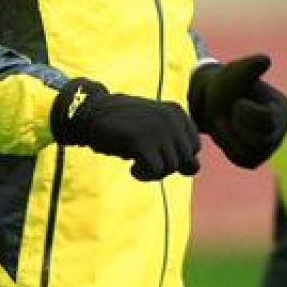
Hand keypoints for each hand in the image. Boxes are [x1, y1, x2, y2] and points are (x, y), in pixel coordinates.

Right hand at [51, 78, 200, 180]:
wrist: (91, 113)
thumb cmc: (123, 125)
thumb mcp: (154, 130)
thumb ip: (176, 146)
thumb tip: (194, 169)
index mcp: (177, 112)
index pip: (195, 147)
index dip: (176, 157)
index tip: (155, 153)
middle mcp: (171, 118)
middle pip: (186, 159)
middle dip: (167, 167)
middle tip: (146, 162)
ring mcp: (157, 128)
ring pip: (171, 167)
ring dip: (153, 173)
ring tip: (137, 165)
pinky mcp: (142, 139)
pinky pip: (156, 170)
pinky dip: (144, 175)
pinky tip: (132, 168)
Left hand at [187, 54, 286, 167]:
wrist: (215, 101)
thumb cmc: (227, 84)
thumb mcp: (235, 73)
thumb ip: (249, 68)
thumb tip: (265, 60)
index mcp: (280, 107)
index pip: (267, 120)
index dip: (245, 113)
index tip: (237, 102)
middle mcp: (281, 128)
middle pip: (259, 141)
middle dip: (236, 127)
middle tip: (229, 115)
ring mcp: (271, 145)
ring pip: (249, 153)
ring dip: (230, 138)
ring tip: (227, 123)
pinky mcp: (258, 157)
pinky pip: (243, 160)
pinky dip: (230, 149)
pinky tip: (229, 134)